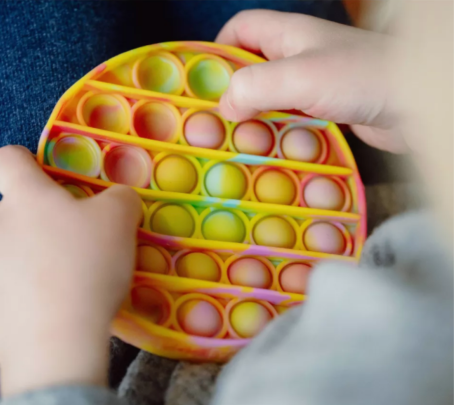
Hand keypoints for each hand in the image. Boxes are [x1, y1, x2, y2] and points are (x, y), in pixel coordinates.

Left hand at [0, 145, 141, 396]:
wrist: (54, 344)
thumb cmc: (86, 268)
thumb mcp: (119, 221)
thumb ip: (119, 198)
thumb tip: (115, 200)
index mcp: (24, 196)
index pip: (7, 159)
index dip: (25, 161)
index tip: (49, 179)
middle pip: (16, 209)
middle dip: (44, 219)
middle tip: (80, 242)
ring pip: (12, 248)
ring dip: (37, 257)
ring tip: (71, 283)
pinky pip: (10, 286)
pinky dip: (30, 292)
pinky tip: (56, 309)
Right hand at [216, 9, 406, 152]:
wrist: (422, 102)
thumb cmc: (364, 78)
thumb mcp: (299, 76)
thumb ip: (254, 86)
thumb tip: (223, 106)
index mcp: (289, 35)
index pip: (240, 29)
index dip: (217, 49)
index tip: (202, 82)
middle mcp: (299, 57)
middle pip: (250, 70)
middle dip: (232, 96)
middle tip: (215, 125)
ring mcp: (314, 85)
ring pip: (269, 101)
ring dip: (254, 123)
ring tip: (238, 146)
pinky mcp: (327, 112)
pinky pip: (291, 124)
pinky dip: (279, 138)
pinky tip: (272, 156)